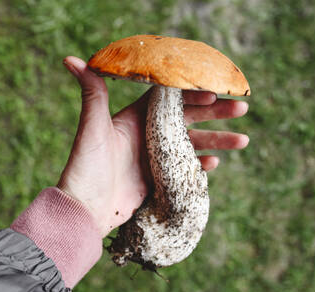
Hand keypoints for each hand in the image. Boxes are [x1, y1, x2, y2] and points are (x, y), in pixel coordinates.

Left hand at [57, 56, 248, 237]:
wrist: (85, 209)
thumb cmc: (86, 165)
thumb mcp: (92, 127)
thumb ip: (93, 92)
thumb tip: (71, 59)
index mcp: (135, 119)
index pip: (170, 99)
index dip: (193, 94)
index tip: (215, 91)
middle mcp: (147, 135)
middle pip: (188, 119)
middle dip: (215, 114)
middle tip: (241, 108)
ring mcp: (154, 158)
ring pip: (192, 145)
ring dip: (217, 141)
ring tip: (243, 140)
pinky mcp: (158, 180)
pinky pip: (185, 169)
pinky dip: (200, 166)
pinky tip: (215, 163)